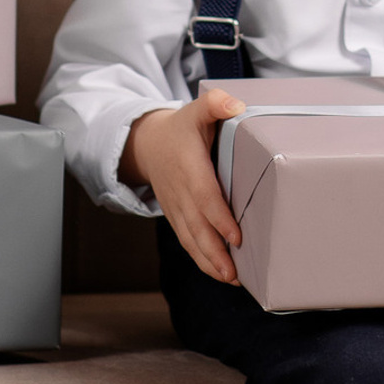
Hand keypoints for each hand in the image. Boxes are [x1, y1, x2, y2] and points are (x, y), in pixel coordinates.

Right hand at [120, 91, 247, 283]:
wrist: (148, 145)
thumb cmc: (181, 128)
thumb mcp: (197, 109)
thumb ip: (215, 104)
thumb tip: (236, 106)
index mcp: (189, 167)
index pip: (204, 196)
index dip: (218, 217)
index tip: (236, 236)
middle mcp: (180, 192)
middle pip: (197, 227)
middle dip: (215, 251)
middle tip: (235, 273)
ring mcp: (176, 208)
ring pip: (192, 240)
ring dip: (210, 262)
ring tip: (232, 279)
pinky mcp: (177, 218)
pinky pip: (188, 242)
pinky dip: (203, 260)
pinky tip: (221, 274)